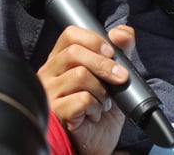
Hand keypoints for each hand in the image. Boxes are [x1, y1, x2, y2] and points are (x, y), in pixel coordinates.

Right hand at [38, 26, 133, 154]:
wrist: (98, 141)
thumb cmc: (101, 108)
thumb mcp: (115, 76)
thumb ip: (121, 52)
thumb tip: (123, 32)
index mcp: (61, 59)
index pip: (70, 35)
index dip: (93, 40)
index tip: (111, 53)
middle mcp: (50, 73)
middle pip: (74, 53)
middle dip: (104, 65)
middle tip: (120, 78)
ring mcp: (49, 93)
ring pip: (79, 75)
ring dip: (101, 91)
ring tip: (103, 102)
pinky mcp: (55, 112)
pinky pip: (80, 100)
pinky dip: (95, 107)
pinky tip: (94, 114)